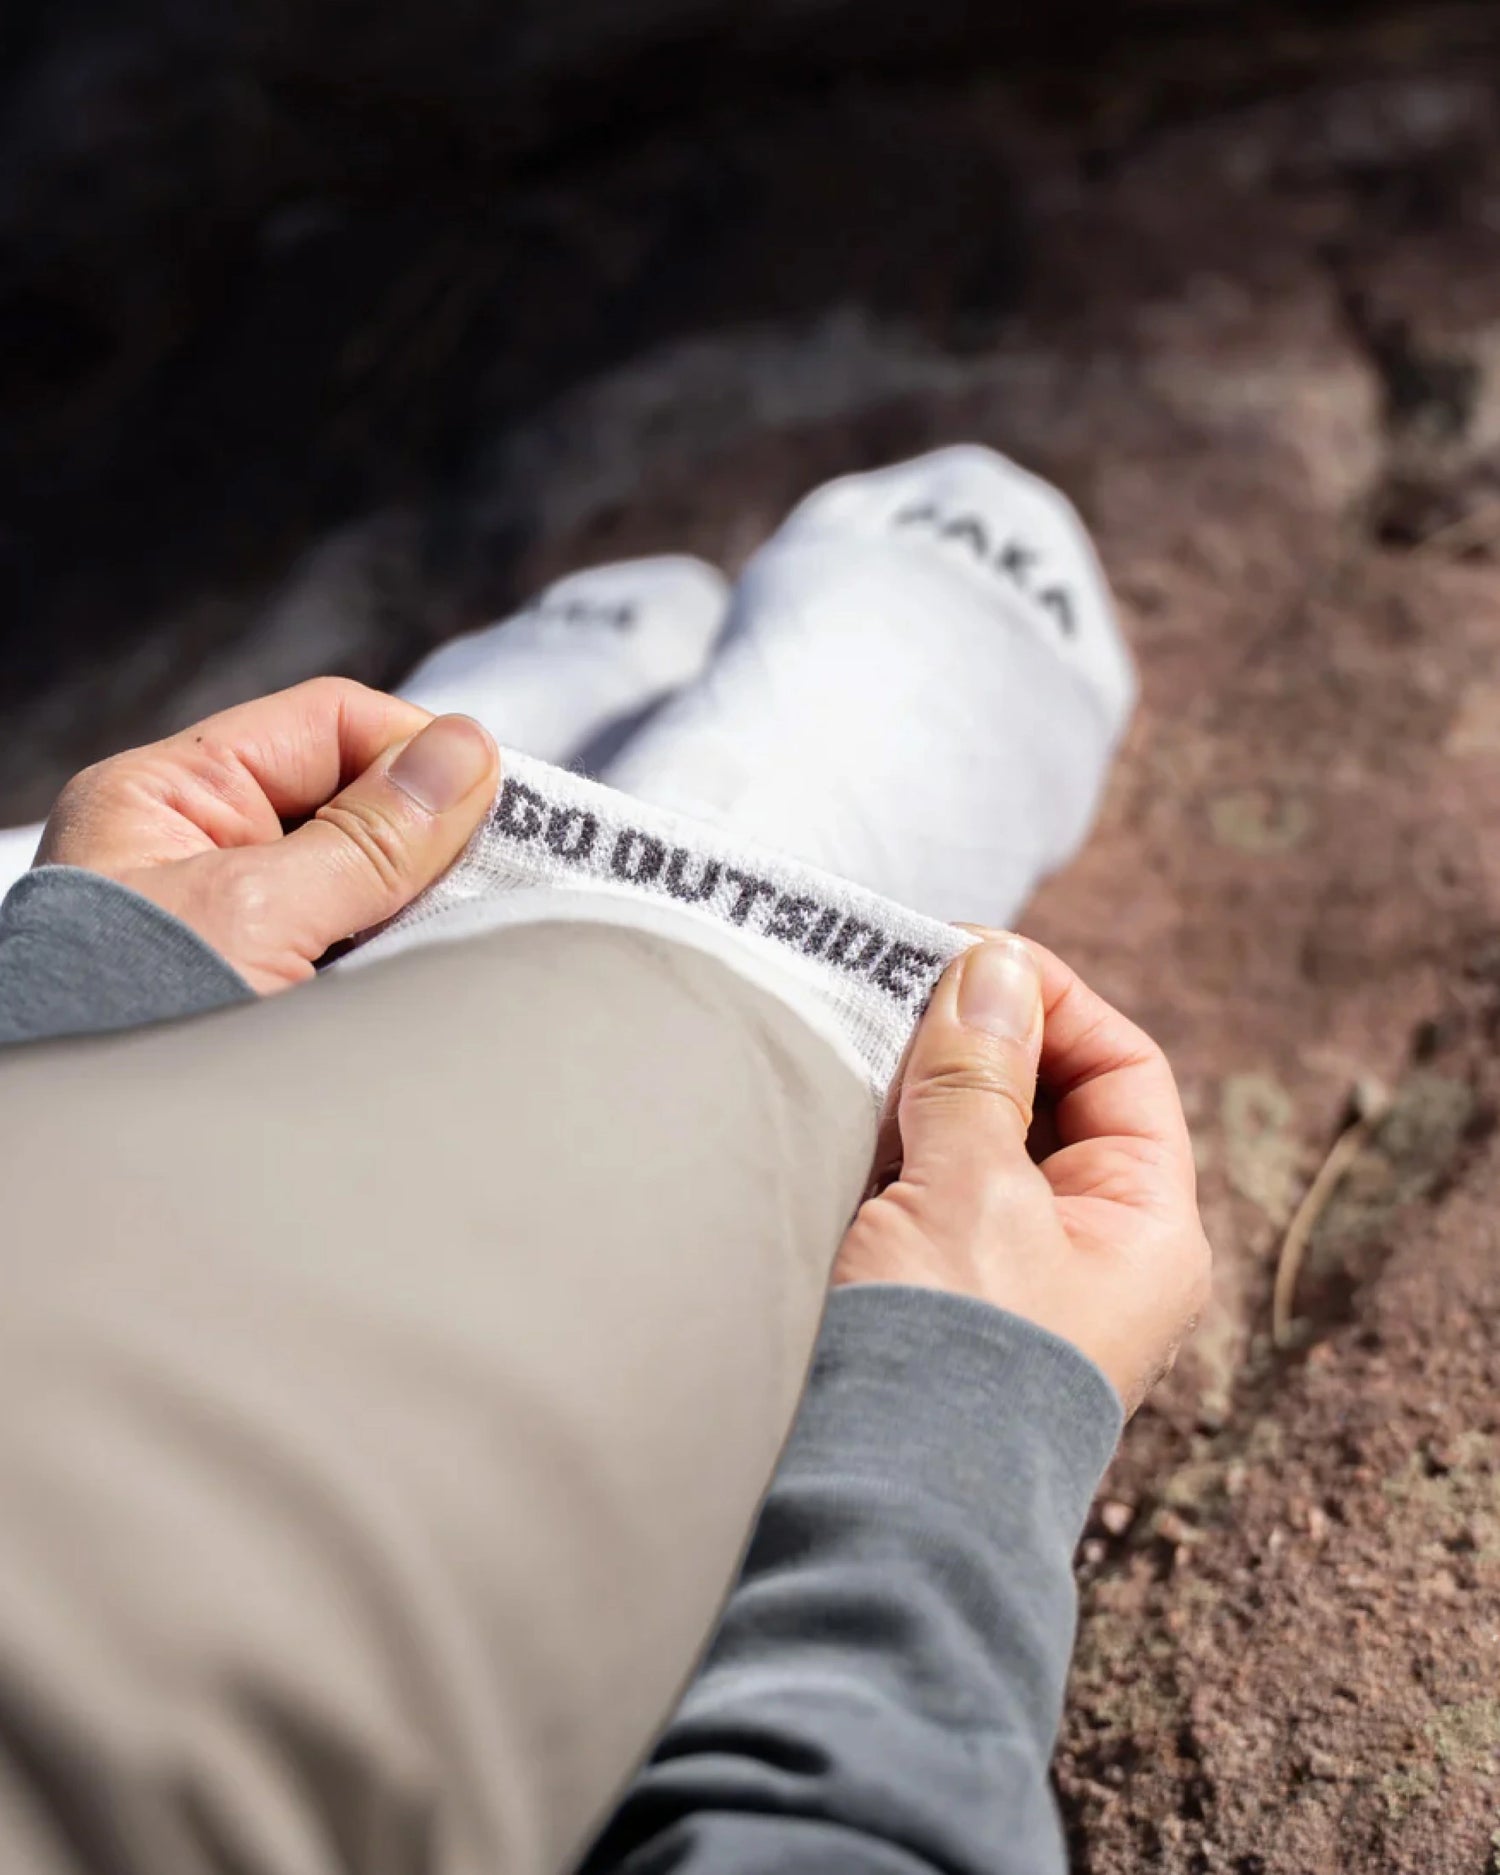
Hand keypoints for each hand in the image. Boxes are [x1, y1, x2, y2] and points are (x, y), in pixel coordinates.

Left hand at [38, 678, 499, 993]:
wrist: (90, 1193)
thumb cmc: (133, 1033)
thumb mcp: (258, 916)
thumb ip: (370, 835)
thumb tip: (465, 748)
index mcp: (167, 798)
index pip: (327, 725)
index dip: (417, 753)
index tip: (500, 809)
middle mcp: (197, 851)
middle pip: (354, 799)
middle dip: (429, 840)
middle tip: (501, 882)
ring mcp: (235, 928)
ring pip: (367, 881)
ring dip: (419, 909)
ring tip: (458, 944)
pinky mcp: (269, 994)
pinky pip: (360, 950)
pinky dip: (401, 962)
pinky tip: (426, 987)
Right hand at [833, 932, 1209, 1413]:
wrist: (873, 1519)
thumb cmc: (951, 1361)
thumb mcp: (969, 1192)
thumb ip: (979, 1072)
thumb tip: (994, 963)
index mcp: (1143, 1228)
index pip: (1121, 1070)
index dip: (1050, 999)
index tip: (965, 954)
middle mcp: (1086, 1249)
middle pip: (1046, 1099)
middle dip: (973, 1038)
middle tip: (895, 989)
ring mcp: (1006, 1274)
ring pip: (974, 1140)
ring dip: (919, 1088)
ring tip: (859, 1045)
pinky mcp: (933, 1294)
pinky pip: (922, 1188)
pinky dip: (885, 1142)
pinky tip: (838, 1110)